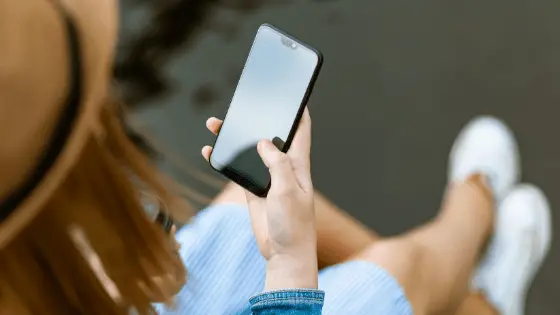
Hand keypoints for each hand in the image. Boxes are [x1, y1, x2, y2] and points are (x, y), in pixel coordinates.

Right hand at [202, 108, 317, 289]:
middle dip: (257, 119)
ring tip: (216, 124)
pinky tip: (210, 151)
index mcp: (297, 164)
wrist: (283, 253)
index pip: (300, 131)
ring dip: (234, 138)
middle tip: (242, 104)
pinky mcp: (253, 190)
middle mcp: (283, 167)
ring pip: (249, 151)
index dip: (298, 112)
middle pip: (268, 136)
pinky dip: (223, 160)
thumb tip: (264, 142)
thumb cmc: (294, 224)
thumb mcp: (288, 191)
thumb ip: (277, 165)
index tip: (293, 95)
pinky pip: (237, 170)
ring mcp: (266, 178)